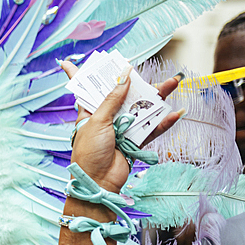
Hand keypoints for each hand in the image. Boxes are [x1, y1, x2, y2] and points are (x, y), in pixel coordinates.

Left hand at [59, 61, 182, 191]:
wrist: (98, 181)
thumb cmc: (89, 151)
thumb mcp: (97, 121)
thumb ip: (112, 99)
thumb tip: (124, 77)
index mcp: (89, 113)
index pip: (83, 91)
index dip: (77, 77)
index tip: (67, 63)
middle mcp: (105, 118)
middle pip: (121, 96)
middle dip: (134, 82)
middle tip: (143, 67)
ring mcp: (121, 129)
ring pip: (141, 109)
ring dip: (158, 97)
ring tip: (174, 83)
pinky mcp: (134, 141)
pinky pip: (151, 129)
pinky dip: (164, 122)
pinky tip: (176, 112)